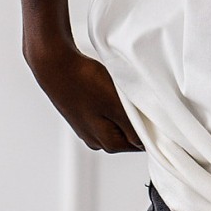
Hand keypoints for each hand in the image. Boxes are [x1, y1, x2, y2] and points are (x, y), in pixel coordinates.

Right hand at [23, 37, 145, 153]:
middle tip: (141, 100)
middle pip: (129, 136)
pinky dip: (113, 105)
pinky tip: (110, 91)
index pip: (141, 145)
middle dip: (138, 121)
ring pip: (118, 124)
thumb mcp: (116, 105)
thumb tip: (145, 144)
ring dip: (125, 112)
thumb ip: (132, 128)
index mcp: (107, 143)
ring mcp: (87, 129)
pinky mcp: (83, 116)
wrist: (55, 65)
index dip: (151, 129)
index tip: (155, 112)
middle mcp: (96, 141)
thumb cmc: (85, 83)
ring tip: (124, 94)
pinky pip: (106, 115)